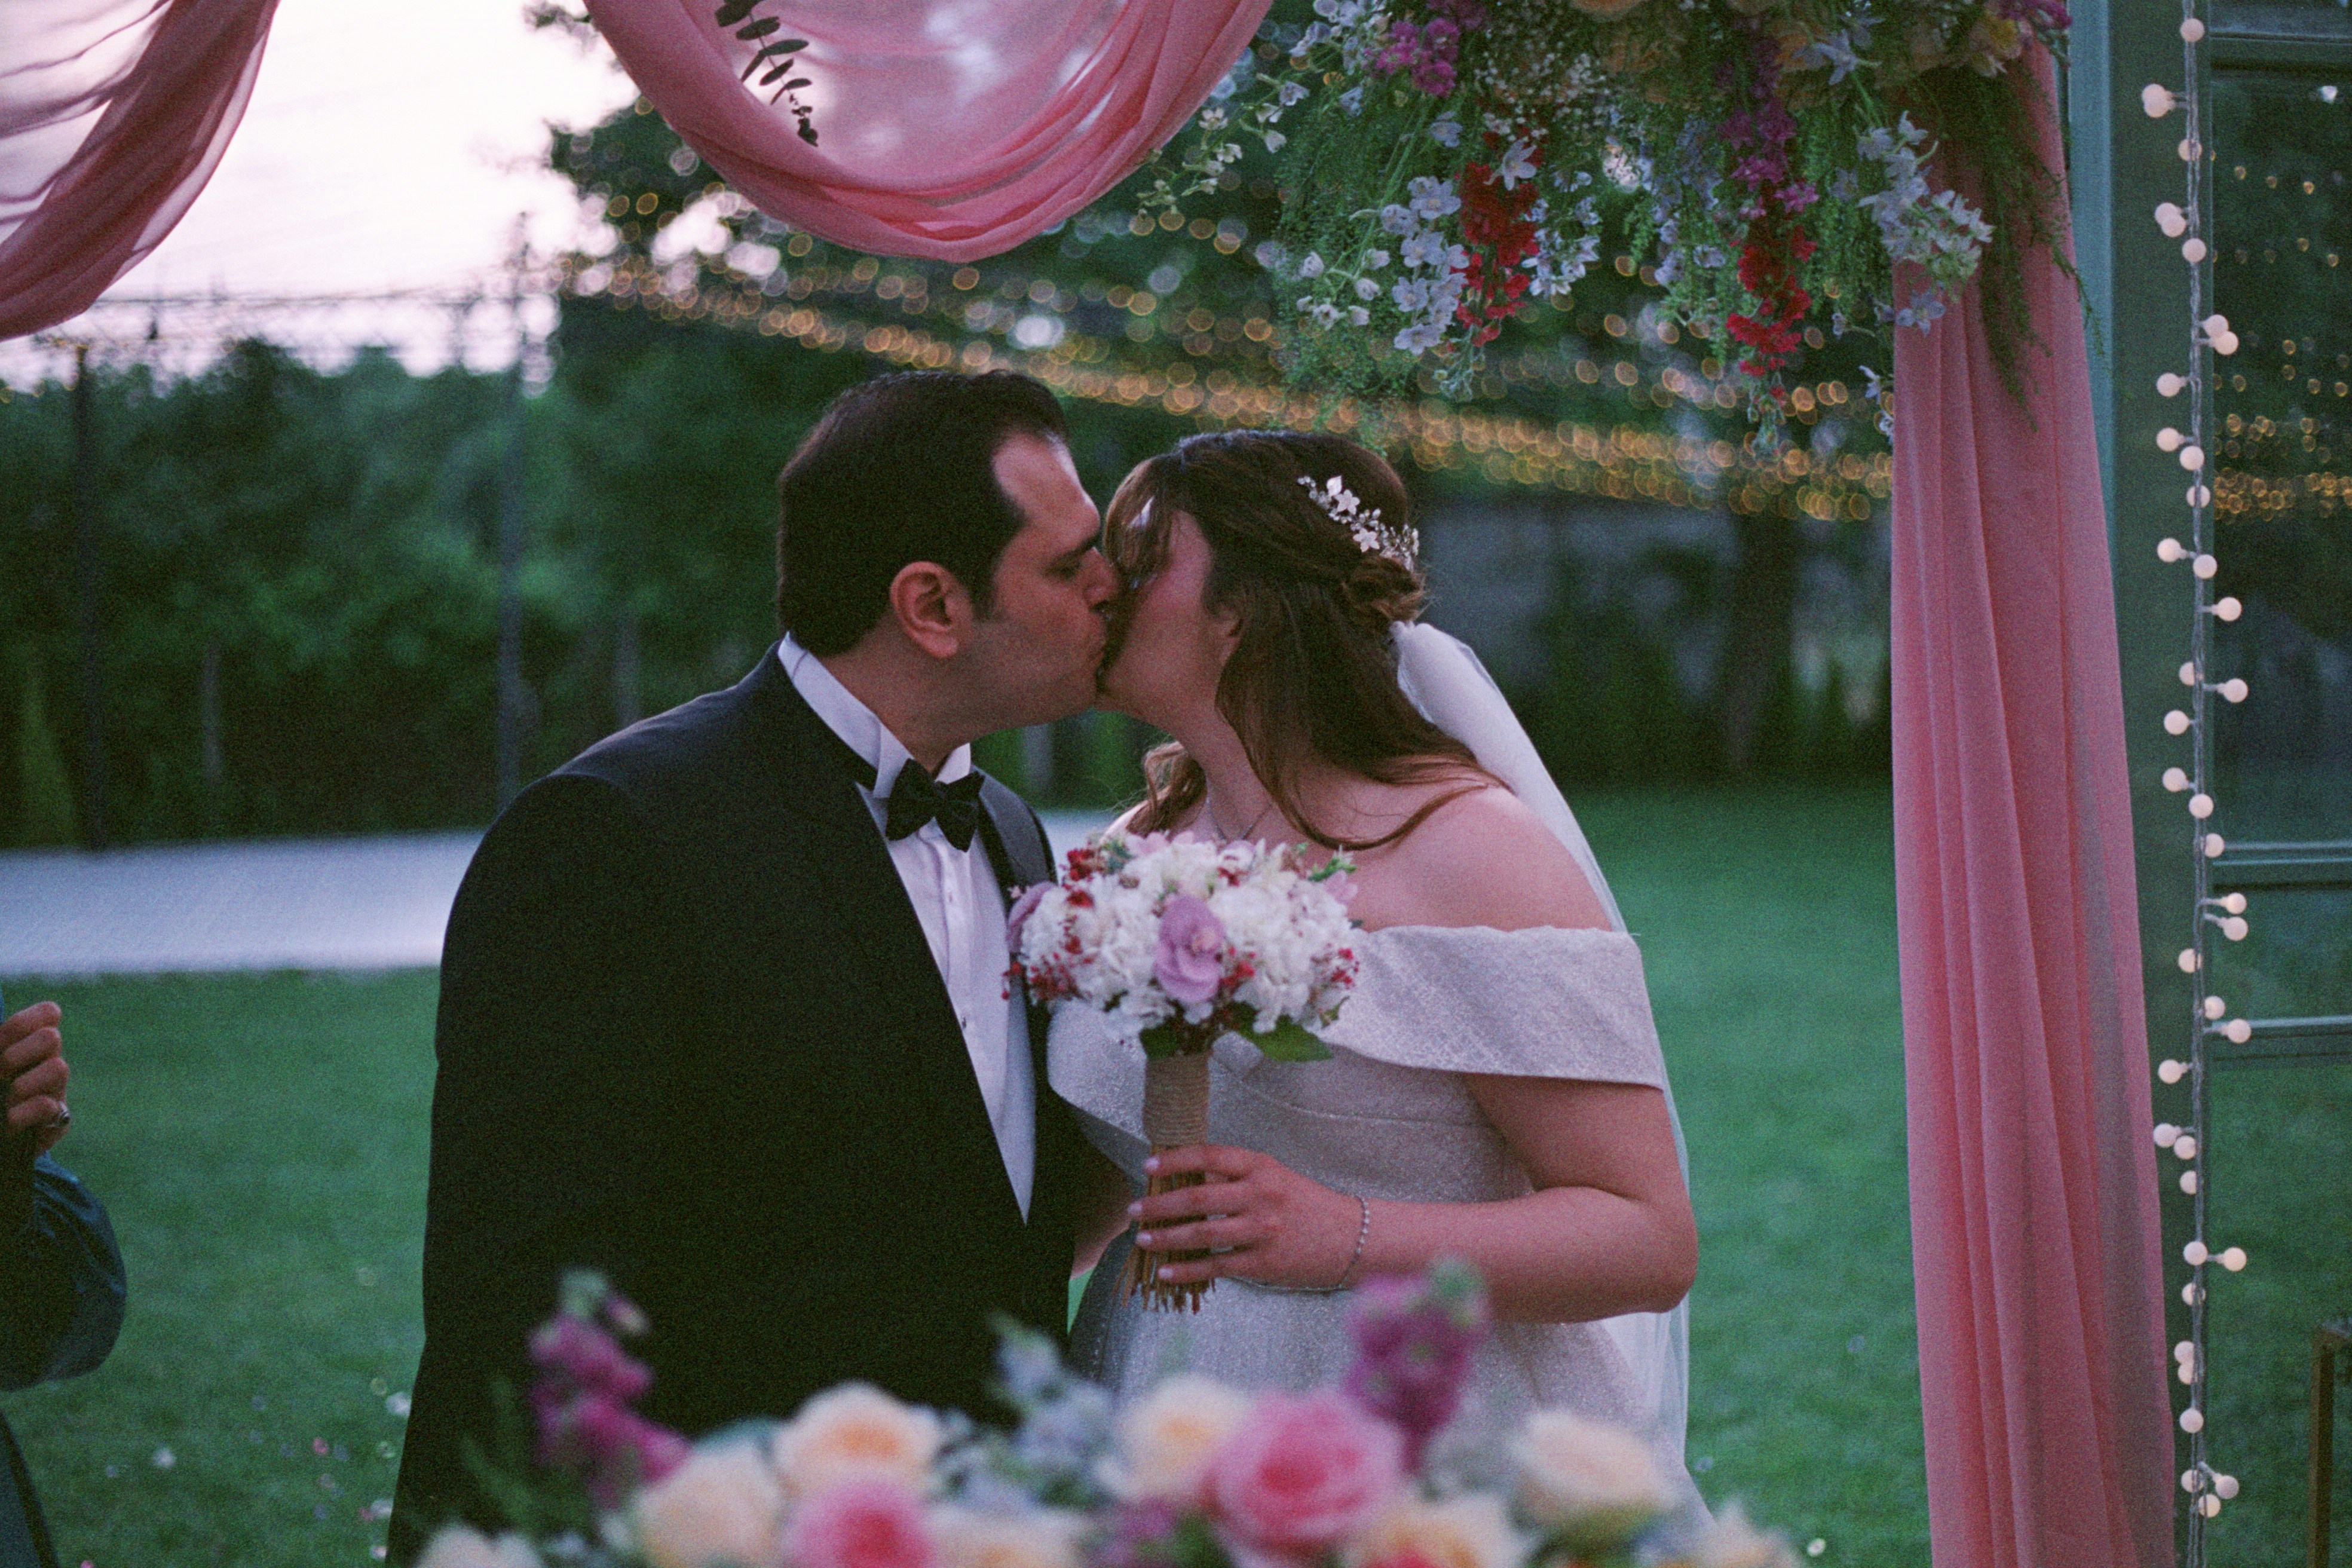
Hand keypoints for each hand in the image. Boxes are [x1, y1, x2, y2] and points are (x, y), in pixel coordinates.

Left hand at [4, 1002, 70, 1154]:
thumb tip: (1, 1055)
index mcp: (28, 1044)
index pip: (48, 1014)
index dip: (24, 1024)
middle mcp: (47, 1063)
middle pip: (52, 1038)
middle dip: (20, 1054)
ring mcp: (56, 1090)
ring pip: (59, 1068)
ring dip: (25, 1083)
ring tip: (7, 1098)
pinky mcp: (58, 1120)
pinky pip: (50, 1106)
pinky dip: (27, 1112)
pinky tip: (10, 1122)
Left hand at [1130, 1145, 1361, 1289]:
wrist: (1351, 1240)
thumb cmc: (1307, 1206)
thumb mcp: (1275, 1179)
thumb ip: (1236, 1178)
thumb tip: (1186, 1182)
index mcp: (1262, 1168)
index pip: (1209, 1157)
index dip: (1174, 1160)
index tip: (1148, 1167)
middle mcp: (1260, 1196)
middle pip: (1197, 1198)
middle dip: (1158, 1205)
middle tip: (1134, 1211)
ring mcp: (1261, 1231)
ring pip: (1200, 1234)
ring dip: (1165, 1237)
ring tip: (1143, 1239)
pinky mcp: (1263, 1264)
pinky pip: (1215, 1266)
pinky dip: (1186, 1269)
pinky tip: (1165, 1270)